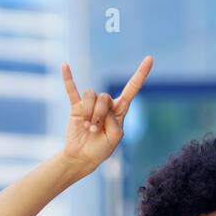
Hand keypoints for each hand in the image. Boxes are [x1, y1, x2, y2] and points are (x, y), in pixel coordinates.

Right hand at [59, 55, 152, 173]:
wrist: (82, 157)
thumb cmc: (101, 149)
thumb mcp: (114, 139)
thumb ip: (114, 122)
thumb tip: (104, 106)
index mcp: (119, 111)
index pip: (131, 89)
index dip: (140, 74)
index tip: (149, 58)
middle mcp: (106, 105)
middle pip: (104, 96)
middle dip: (99, 114)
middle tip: (95, 129)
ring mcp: (91, 104)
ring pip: (90, 95)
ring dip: (88, 113)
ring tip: (87, 127)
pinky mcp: (76, 106)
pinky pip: (72, 89)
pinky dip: (68, 78)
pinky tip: (65, 66)